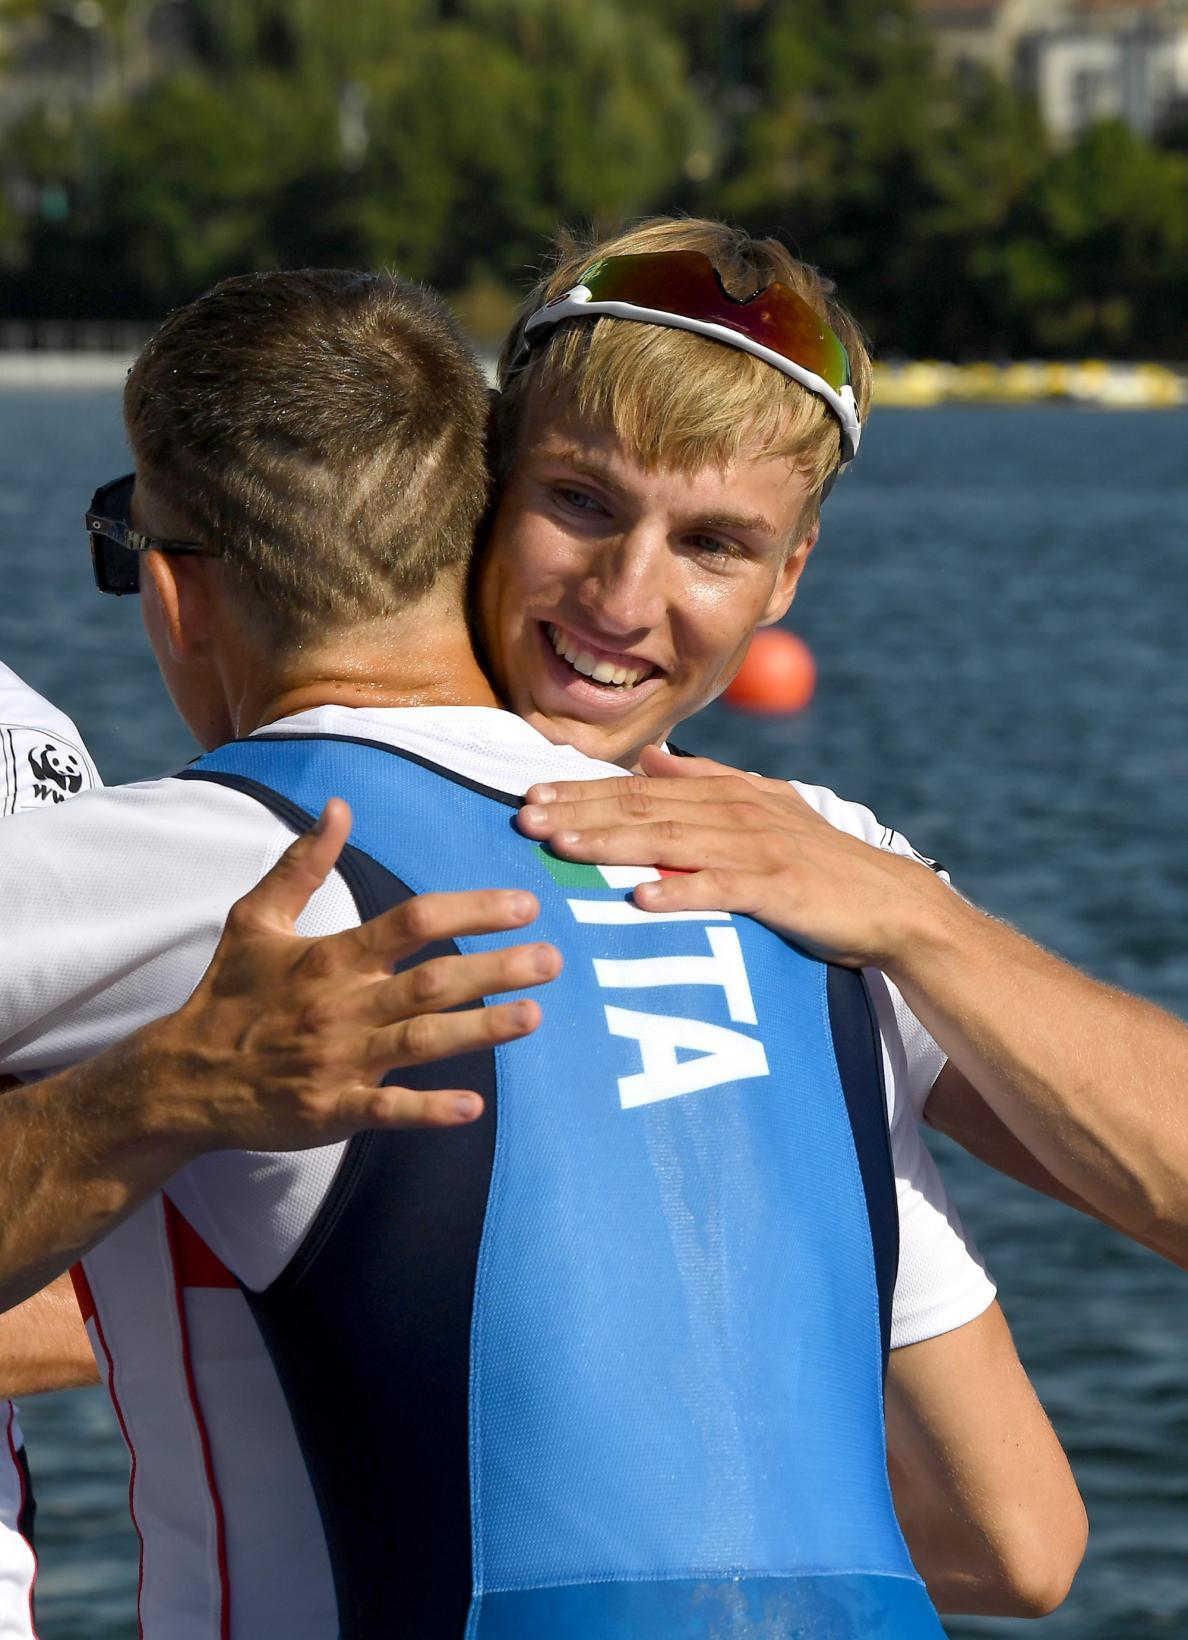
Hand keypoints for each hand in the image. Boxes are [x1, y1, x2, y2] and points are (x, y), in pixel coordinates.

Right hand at [155, 798, 561, 1148]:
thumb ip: (302, 864)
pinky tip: (474, 1105)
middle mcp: (342, 1005)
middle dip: (495, 969)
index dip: (470, 910)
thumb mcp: (255, 919)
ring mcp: (338, 1060)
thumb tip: (337, 806)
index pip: (412, 922)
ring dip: (479, 1030)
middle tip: (552, 959)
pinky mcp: (331, 1110)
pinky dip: (430, 1109)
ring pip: (420, 1042)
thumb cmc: (229, 994)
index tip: (523, 905)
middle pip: (431, 982)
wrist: (183, 1078)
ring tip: (534, 1016)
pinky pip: (388, 1110)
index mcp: (331, 957)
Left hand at [516, 744, 943, 969]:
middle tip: (524, 818)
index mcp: (729, 792)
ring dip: (613, 844)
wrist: (890, 901)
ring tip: (563, 848)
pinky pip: (723, 890)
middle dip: (581, 812)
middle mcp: (738, 812)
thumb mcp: (764, 805)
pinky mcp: (780, 890)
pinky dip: (682, 892)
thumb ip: (705, 779)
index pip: (642, 789)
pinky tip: (642, 899)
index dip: (584, 791)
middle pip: (645, 808)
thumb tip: (646, 758)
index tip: (532, 794)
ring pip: (672, 842)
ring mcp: (759, 849)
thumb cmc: (819, 860)